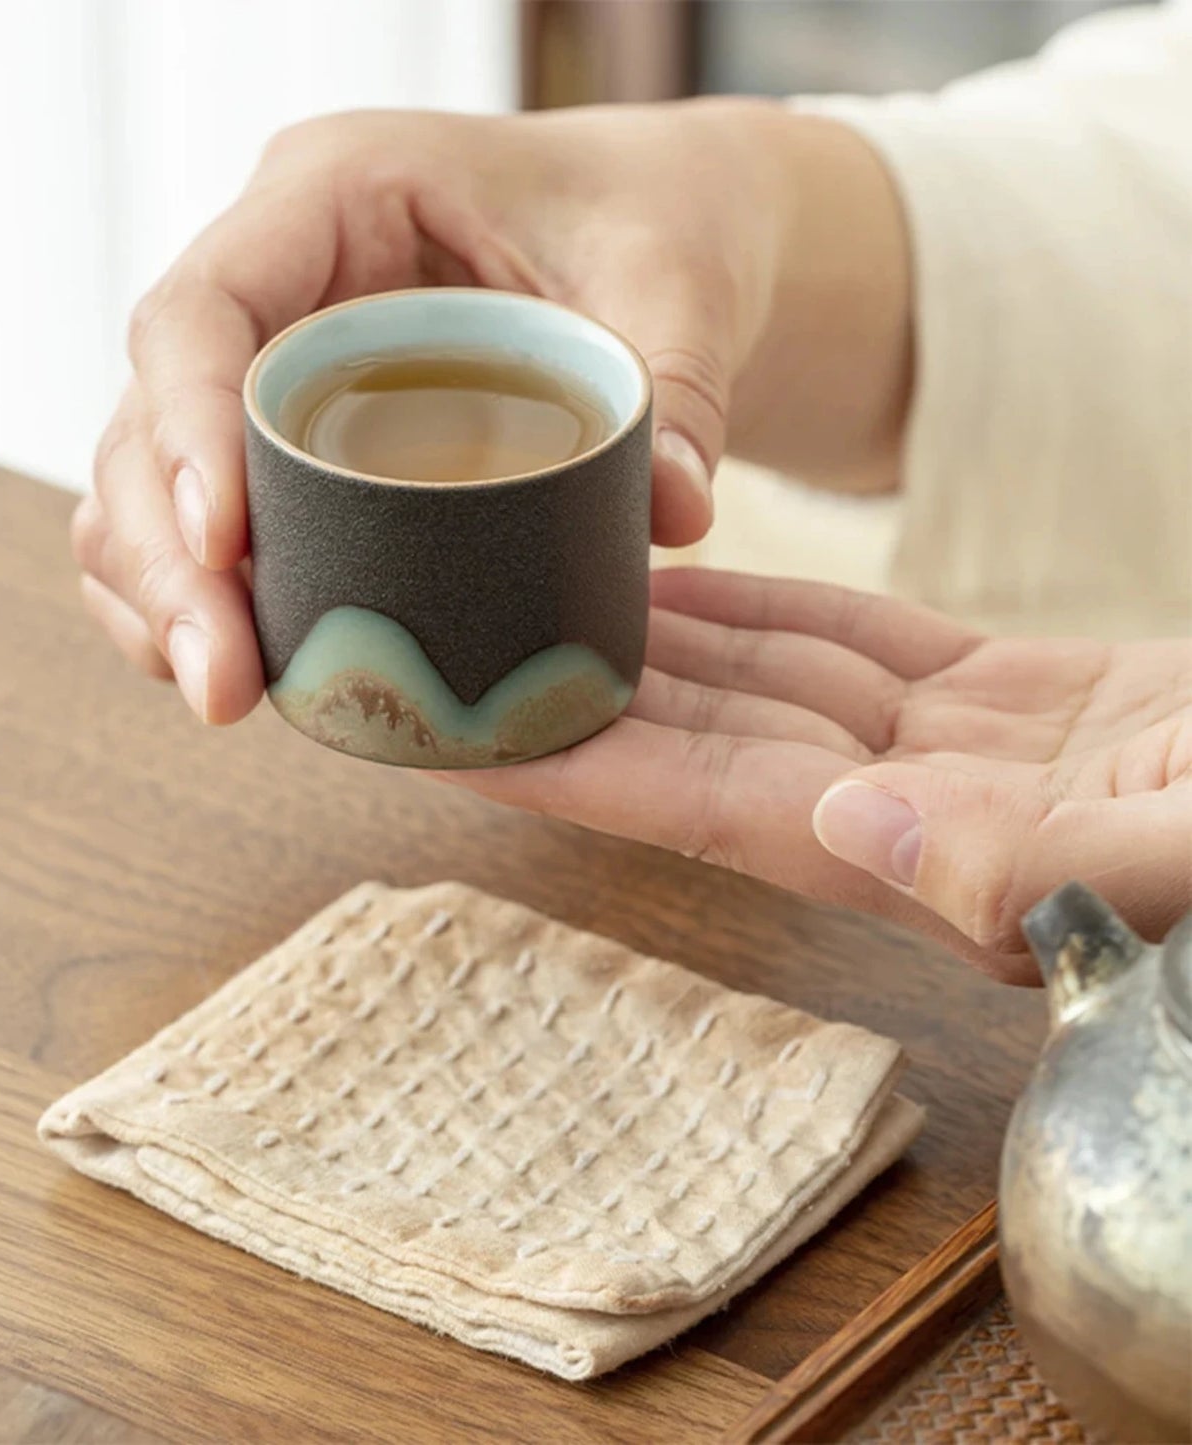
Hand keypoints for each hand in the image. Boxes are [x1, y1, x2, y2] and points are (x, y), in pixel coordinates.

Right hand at [72, 102, 909, 720]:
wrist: (653, 229)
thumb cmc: (653, 222)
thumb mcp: (680, 281)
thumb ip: (680, 386)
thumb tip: (673, 517)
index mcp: (334, 196)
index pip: (205, 309)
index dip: (190, 428)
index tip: (226, 545)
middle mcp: (275, 280)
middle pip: (148, 417)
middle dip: (167, 560)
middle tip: (223, 686)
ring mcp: (268, 364)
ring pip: (147, 480)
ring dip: (163, 596)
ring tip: (222, 699)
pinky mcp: (290, 441)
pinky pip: (201, 523)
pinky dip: (195, 599)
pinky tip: (231, 678)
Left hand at [442, 568, 1191, 981]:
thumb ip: (1031, 863)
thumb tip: (856, 828)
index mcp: (937, 865)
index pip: (707, 810)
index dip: (581, 766)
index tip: (459, 730)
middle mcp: (915, 817)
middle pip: (703, 744)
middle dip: (578, 700)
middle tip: (452, 654)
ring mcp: (954, 751)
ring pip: (761, 682)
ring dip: (647, 640)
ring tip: (533, 598)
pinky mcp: (1003, 693)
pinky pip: (846, 641)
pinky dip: (757, 609)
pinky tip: (674, 579)